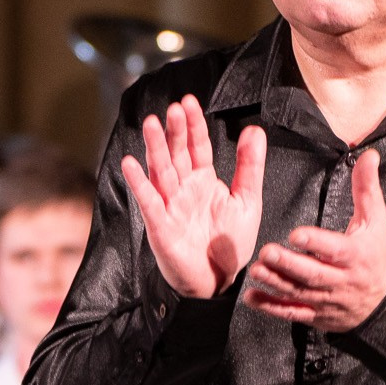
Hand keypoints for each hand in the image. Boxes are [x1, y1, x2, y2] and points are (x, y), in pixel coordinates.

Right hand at [119, 98, 265, 299]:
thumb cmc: (228, 245)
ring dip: (154, 148)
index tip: (189, 102)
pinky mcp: (160, 227)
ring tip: (151, 124)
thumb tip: (254, 130)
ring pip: (160, 172)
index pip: (196, 146)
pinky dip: (140, 184)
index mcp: (203, 181)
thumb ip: (250, 166)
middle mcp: (183, 189)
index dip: (193, 125)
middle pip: (176, 154)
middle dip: (174, 131)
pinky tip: (130, 165)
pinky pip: (149, 202)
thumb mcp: (248, 201)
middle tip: (172, 109)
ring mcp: (170, 206)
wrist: (217, 282)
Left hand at [244, 148, 385, 331]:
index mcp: (355, 256)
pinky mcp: (316, 315)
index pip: (335, 249)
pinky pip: (292, 313)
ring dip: (275, 283)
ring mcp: (327, 301)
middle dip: (288, 264)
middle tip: (266, 252)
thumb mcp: (377, 221)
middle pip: (312, 274)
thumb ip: (366, 187)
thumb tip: (368, 154)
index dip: (316, 243)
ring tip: (255, 270)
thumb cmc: (378, 255)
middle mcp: (341, 281)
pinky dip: (271, 308)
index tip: (295, 234)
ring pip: (299, 294)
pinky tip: (252, 298)